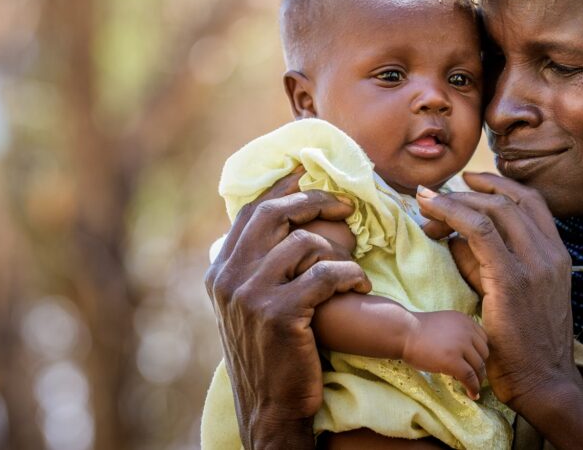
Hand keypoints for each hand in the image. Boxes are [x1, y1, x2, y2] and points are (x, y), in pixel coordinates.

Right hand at [204, 169, 370, 448]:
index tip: (309, 173)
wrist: (269, 409)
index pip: (250, 212)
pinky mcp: (280, 314)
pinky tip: (362, 284)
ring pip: (303, 243)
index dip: (282, 188)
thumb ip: (256, 268)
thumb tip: (278, 223)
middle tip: (346, 205)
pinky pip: (326, 274)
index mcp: (220, 272)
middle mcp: (228, 278)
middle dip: (313, 201)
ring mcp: (251, 295)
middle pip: (273, 215)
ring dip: (338, 250)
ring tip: (354, 265)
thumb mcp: (249, 308)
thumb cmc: (272, 355)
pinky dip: (350, 273)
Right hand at [400, 310, 488, 399]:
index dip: (480, 353)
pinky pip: (470, 377)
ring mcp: (461, 346)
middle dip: (479, 366)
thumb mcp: (445, 325)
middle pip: (484, 353)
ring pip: (478, 366)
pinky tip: (472, 394)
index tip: (474, 363)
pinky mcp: (454, 361)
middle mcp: (467, 331)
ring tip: (471, 386)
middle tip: (472, 376)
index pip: (483, 339)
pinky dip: (473, 387)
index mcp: (465, 320)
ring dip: (477, 379)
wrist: (403, 332)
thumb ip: (459, 334)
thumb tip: (468, 355)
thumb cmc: (418, 331)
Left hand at [417, 173, 577, 411]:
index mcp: (557, 254)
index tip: (469, 181)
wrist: (543, 382)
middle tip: (434, 200)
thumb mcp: (512, 294)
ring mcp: (536, 264)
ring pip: (493, 210)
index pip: (531, 201)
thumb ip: (487, 262)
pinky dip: (453, 214)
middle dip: (467, 193)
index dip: (498, 184)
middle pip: (508, 200)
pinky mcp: (513, 279)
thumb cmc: (523, 345)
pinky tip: (432, 214)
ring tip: (426, 205)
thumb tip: (455, 237)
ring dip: (455, 201)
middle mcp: (550, 253)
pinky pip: (479, 232)